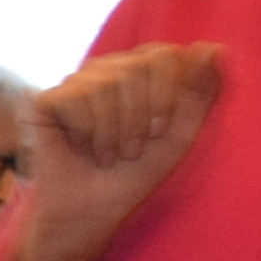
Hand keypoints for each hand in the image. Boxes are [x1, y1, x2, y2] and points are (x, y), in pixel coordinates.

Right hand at [0, 43, 222, 260]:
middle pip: (137, 67)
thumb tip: (215, 46)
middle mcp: (106, 70)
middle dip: (142, 116)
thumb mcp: (181, 135)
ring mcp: (74, 84)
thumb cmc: (135, 175)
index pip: (165, 55)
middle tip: (131, 149)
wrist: (92, 213)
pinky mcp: (45, 101)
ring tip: (107, 154)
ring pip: (107, 84)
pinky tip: (81, 149)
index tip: (159, 131)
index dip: (168, 96)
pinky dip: (88, 132)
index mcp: (141, 72)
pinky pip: (76, 99)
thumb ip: (203, 92)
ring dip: (115, 131)